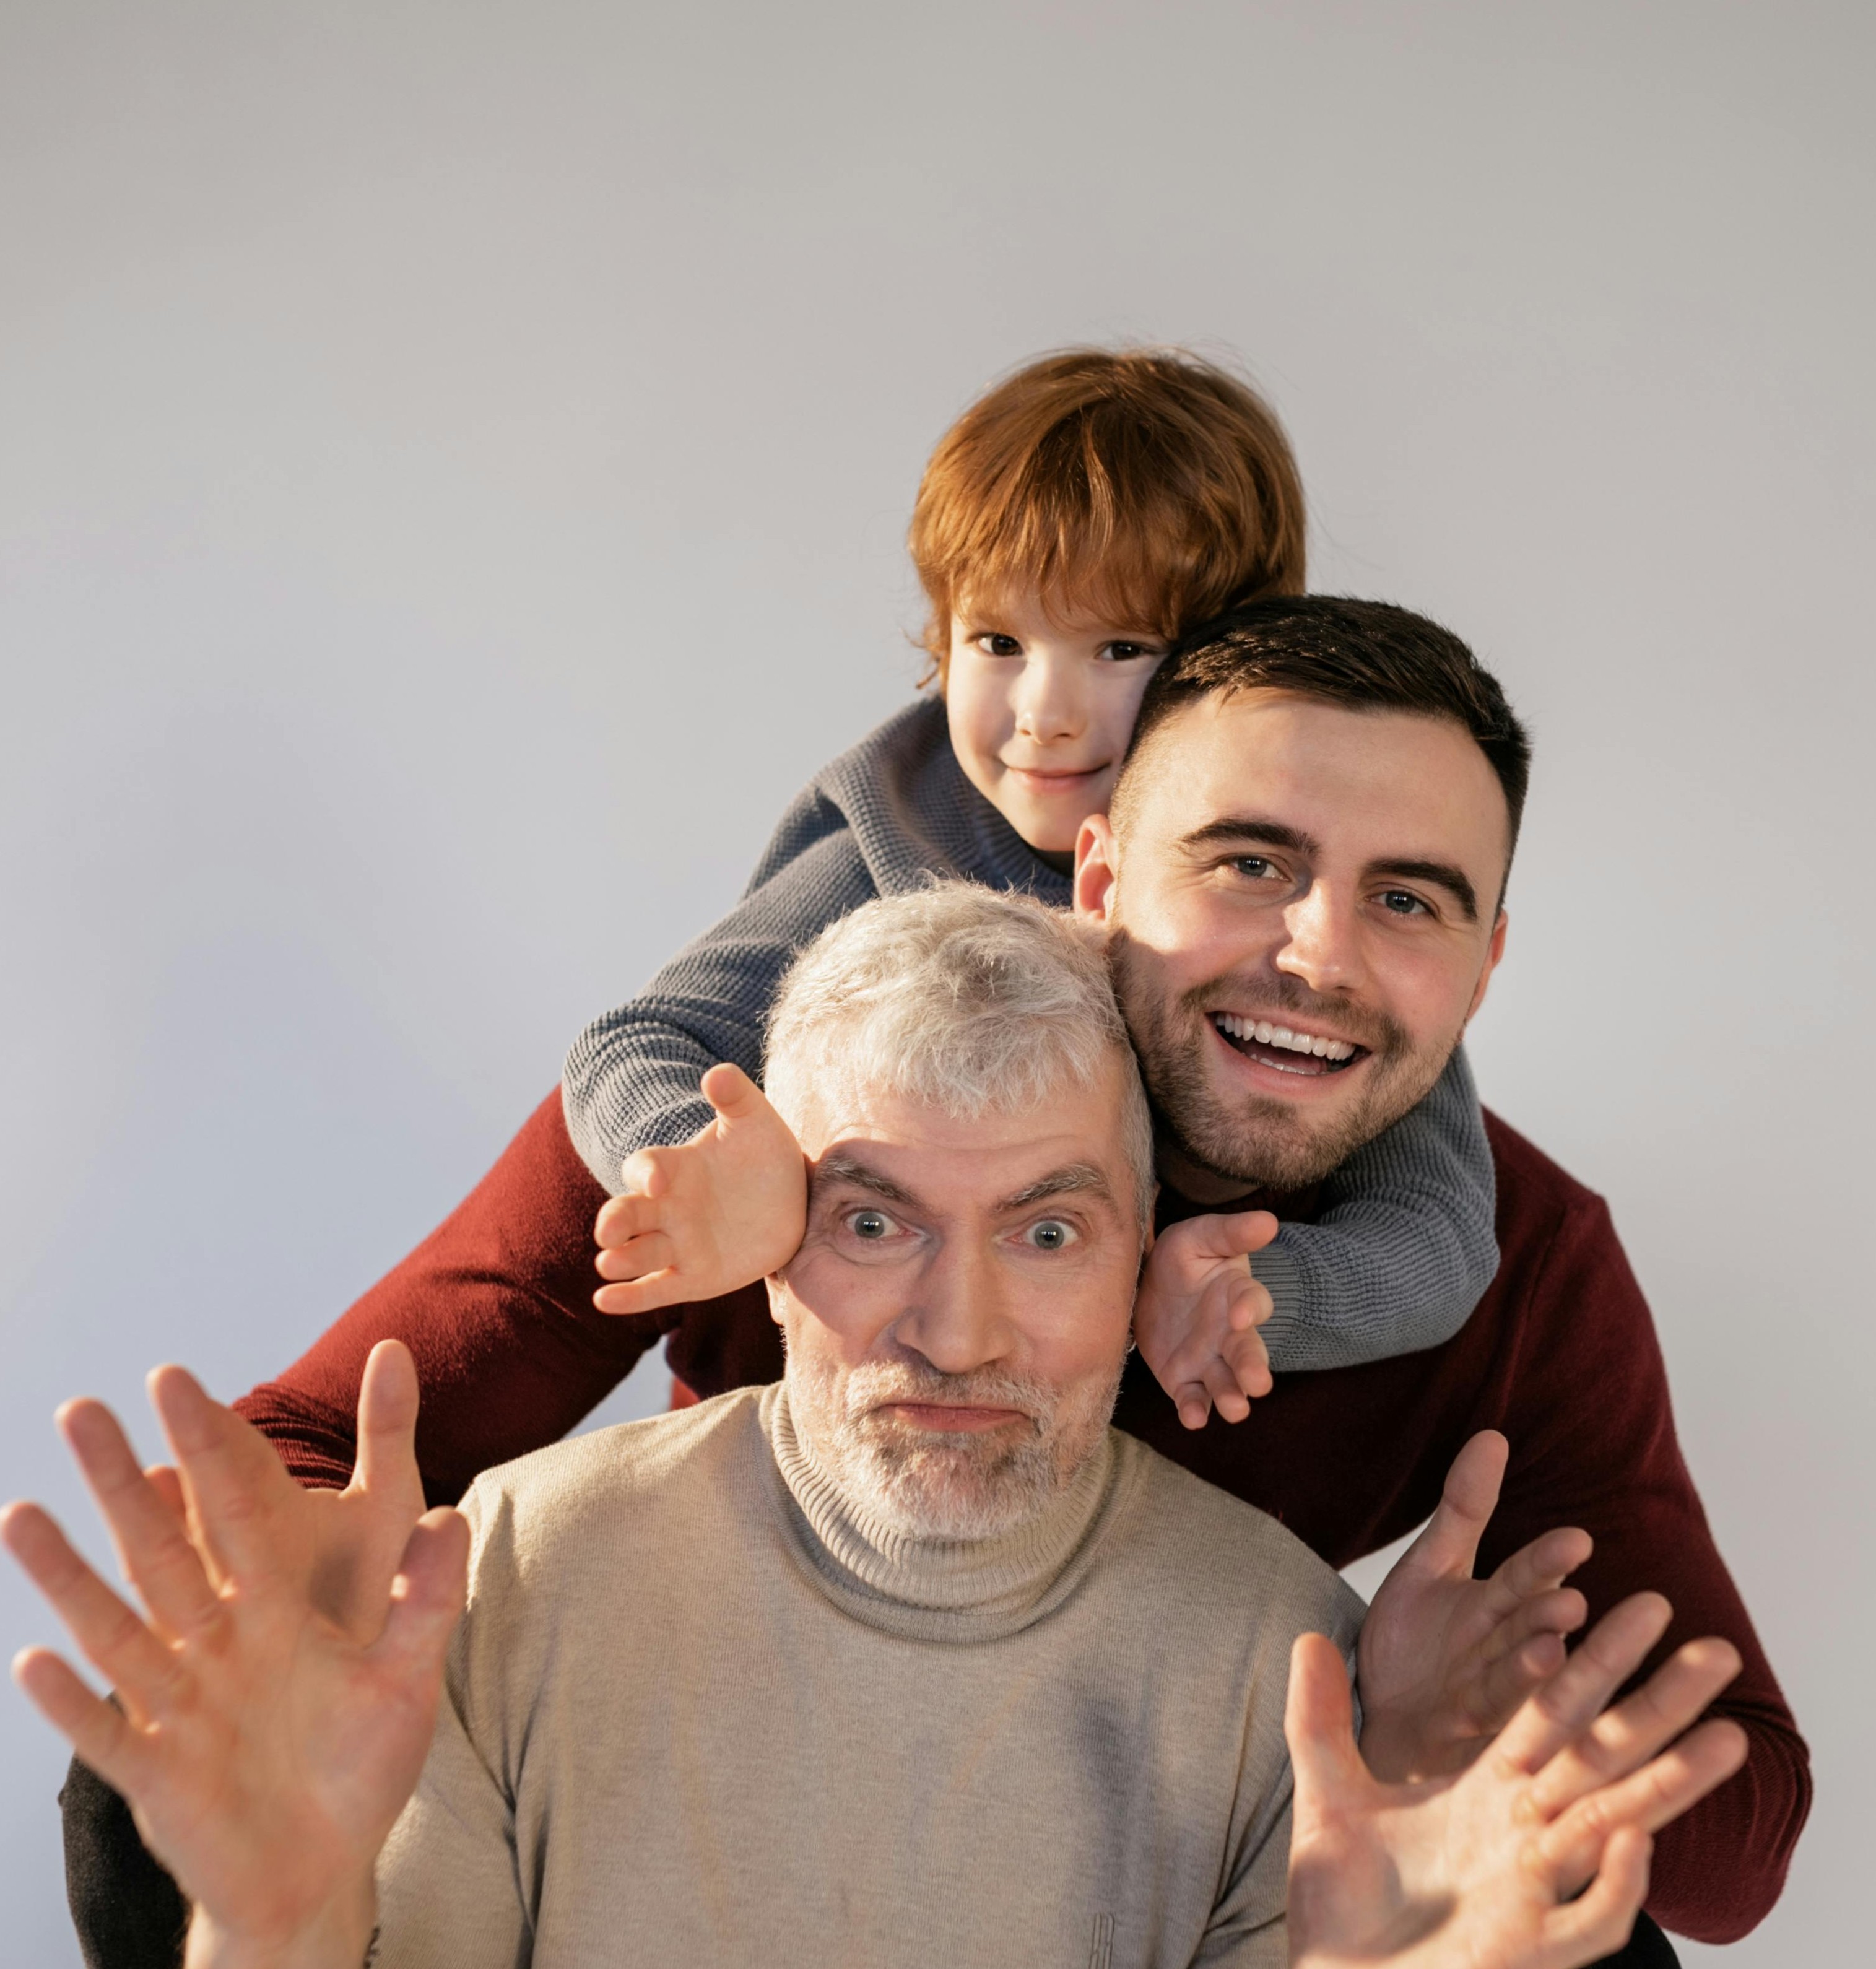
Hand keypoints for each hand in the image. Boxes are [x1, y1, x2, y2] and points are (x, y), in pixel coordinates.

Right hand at [4, 1341, 466, 1966]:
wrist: (327, 1865)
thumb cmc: (366, 1762)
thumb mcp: (408, 1676)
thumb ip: (429, 1598)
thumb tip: (450, 1516)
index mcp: (275, 1608)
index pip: (236, 1511)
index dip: (209, 1448)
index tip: (174, 1380)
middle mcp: (216, 1644)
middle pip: (161, 1550)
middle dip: (123, 1483)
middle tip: (80, 1409)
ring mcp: (180, 1706)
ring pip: (116, 1628)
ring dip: (67, 1576)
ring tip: (20, 1515)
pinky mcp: (159, 1774)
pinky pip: (107, 1733)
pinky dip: (72, 1703)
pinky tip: (30, 1660)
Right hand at [593, 1062, 807, 1315]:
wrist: (792, 1200)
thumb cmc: (763, 1154)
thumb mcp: (755, 1121)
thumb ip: (736, 1096)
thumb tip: (717, 1074)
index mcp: (675, 1168)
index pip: (644, 1168)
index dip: (646, 1173)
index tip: (658, 1180)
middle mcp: (666, 1208)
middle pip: (627, 1214)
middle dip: (614, 1222)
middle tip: (608, 1232)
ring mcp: (677, 1245)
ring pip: (638, 1254)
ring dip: (621, 1260)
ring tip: (608, 1265)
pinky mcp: (692, 1278)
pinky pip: (656, 1288)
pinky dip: (630, 1297)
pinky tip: (604, 1301)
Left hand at [1132, 1209, 1277, 1428]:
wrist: (1151, 1285)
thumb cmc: (1184, 1258)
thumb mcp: (1200, 1236)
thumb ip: (1230, 1232)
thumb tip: (1268, 1221)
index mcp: (1238, 1295)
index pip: (1253, 1302)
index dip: (1250, 1307)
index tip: (1242, 1314)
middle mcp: (1230, 1333)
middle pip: (1247, 1352)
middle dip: (1253, 1367)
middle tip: (1258, 1383)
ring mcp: (1208, 1359)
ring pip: (1225, 1382)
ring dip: (1231, 1396)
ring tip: (1236, 1409)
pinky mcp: (1183, 1379)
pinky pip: (1192, 1397)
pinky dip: (1195, 1410)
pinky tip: (1193, 1418)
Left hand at [1286, 1596, 1749, 1967]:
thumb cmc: (1344, 1904)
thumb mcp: (1328, 1793)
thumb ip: (1321, 1716)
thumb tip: (1307, 1635)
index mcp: (1489, 1790)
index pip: (1551, 1710)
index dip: (1590, 1660)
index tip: (1632, 1604)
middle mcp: (1523, 1832)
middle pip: (1601, 1754)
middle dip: (1656, 1703)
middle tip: (1719, 1648)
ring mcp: (1530, 1891)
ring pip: (1616, 1826)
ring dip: (1669, 1784)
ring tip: (1727, 1737)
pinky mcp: (1525, 1947)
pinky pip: (1590, 1917)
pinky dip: (1616, 1882)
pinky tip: (1634, 1835)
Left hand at [1358, 1433, 1591, 1780]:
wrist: (1378, 1713)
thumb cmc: (1417, 1639)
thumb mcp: (1430, 1564)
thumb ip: (1464, 1508)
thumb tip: (1493, 1435)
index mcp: (1497, 1605)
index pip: (1525, 1576)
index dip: (1546, 1562)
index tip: (1576, 1541)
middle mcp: (1503, 1648)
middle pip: (1529, 1626)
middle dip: (1550, 1614)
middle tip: (1572, 1602)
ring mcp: (1487, 1692)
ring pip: (1516, 1676)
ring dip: (1534, 1666)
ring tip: (1551, 1648)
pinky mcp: (1462, 1731)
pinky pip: (1483, 1720)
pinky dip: (1497, 1710)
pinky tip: (1509, 1706)